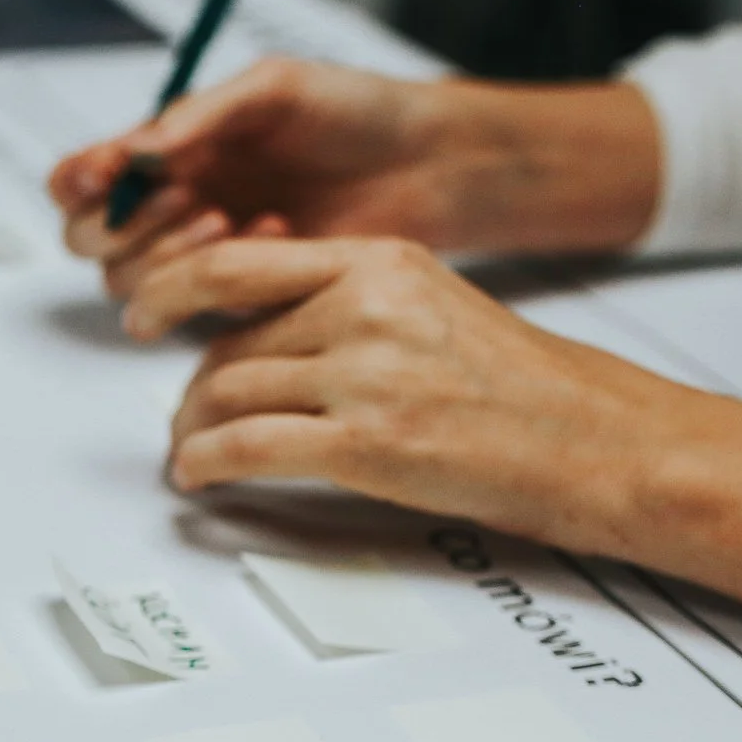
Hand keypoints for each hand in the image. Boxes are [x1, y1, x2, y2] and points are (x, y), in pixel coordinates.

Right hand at [48, 59, 662, 297]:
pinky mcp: (236, 297)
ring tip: (236, 219)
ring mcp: (199, 256)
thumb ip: (198, 117)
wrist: (426, 164)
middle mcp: (169, 205)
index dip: (77, 182)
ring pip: (129, 282)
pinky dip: (224, 274)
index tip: (105, 175)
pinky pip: (193, 307)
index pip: (78, 178)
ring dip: (171, 254)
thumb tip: (135, 153)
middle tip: (192, 199)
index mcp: (166, 150)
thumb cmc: (353, 112)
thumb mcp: (272, 90)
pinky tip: (280, 236)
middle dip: (130, 225)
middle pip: (88, 241)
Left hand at [124, 234, 741, 654]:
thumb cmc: (523, 387)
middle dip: (192, 388)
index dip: (174, 292)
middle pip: (228, 343)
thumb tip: (264, 335)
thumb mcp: (433, 308)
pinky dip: (205, 465)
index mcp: (381, 262)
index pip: (240, 265)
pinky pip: (244, 447)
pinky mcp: (366, 442)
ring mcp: (364, 374)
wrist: (598, 440)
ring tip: (189, 455)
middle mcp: (364, 307)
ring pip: (225, 393)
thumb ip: (350, 307)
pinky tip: (199, 479)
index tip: (143, 315)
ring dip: (192, 432)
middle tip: (183, 419)